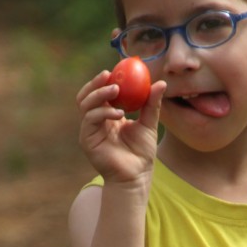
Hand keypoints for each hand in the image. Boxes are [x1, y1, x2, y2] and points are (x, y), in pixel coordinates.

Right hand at [76, 70, 165, 184]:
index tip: (116, 69)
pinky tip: (118, 113)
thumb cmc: (142, 153)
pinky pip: (90, 119)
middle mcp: (95, 121)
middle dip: (96, 82)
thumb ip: (152, 104)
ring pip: (85, 104)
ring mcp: (89, 130)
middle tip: (109, 75)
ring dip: (99, 94)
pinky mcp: (87, 139)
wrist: (136, 176)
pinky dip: (103, 111)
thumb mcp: (149, 124)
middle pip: (87, 95)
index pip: (100, 92)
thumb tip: (160, 83)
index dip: (105, 80)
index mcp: (107, 115)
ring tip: (116, 90)